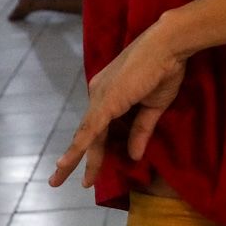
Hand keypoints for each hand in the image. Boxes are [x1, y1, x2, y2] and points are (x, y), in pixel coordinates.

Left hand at [51, 17, 190, 187]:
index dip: (94, 150)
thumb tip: (134, 156)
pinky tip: (68, 163)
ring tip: (58, 178)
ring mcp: (100, 97)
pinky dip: (79, 148)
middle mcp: (98, 95)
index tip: (88, 170)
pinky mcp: (106, 101)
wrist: (168, 46)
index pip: (98, 128)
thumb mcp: (153, 106)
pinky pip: (91, 130)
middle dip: (76, 159)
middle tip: (57, 179)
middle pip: (88, 134)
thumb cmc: (164, 70)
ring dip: (73, 158)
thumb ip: (141, 131)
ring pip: (84, 135)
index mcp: (107, 94)